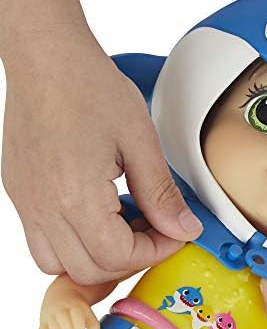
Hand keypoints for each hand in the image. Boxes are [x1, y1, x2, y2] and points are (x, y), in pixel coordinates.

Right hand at [0, 0, 201, 284]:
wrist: (46, 58)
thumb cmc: (89, 87)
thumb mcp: (140, 140)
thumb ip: (162, 194)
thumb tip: (183, 229)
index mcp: (74, 195)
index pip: (119, 257)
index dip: (156, 251)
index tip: (175, 232)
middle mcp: (43, 207)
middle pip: (90, 271)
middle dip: (132, 259)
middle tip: (156, 230)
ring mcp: (27, 204)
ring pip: (61, 266)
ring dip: (102, 258)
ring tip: (128, 226)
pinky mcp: (21, 196)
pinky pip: (44, 244)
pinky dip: (76, 245)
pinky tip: (100, 216)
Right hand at [38, 288, 99, 328]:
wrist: (62, 291)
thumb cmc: (78, 306)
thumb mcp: (87, 311)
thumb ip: (93, 323)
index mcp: (75, 305)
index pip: (76, 314)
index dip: (79, 325)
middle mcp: (62, 308)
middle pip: (63, 319)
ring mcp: (51, 313)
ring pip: (53, 325)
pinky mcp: (44, 320)